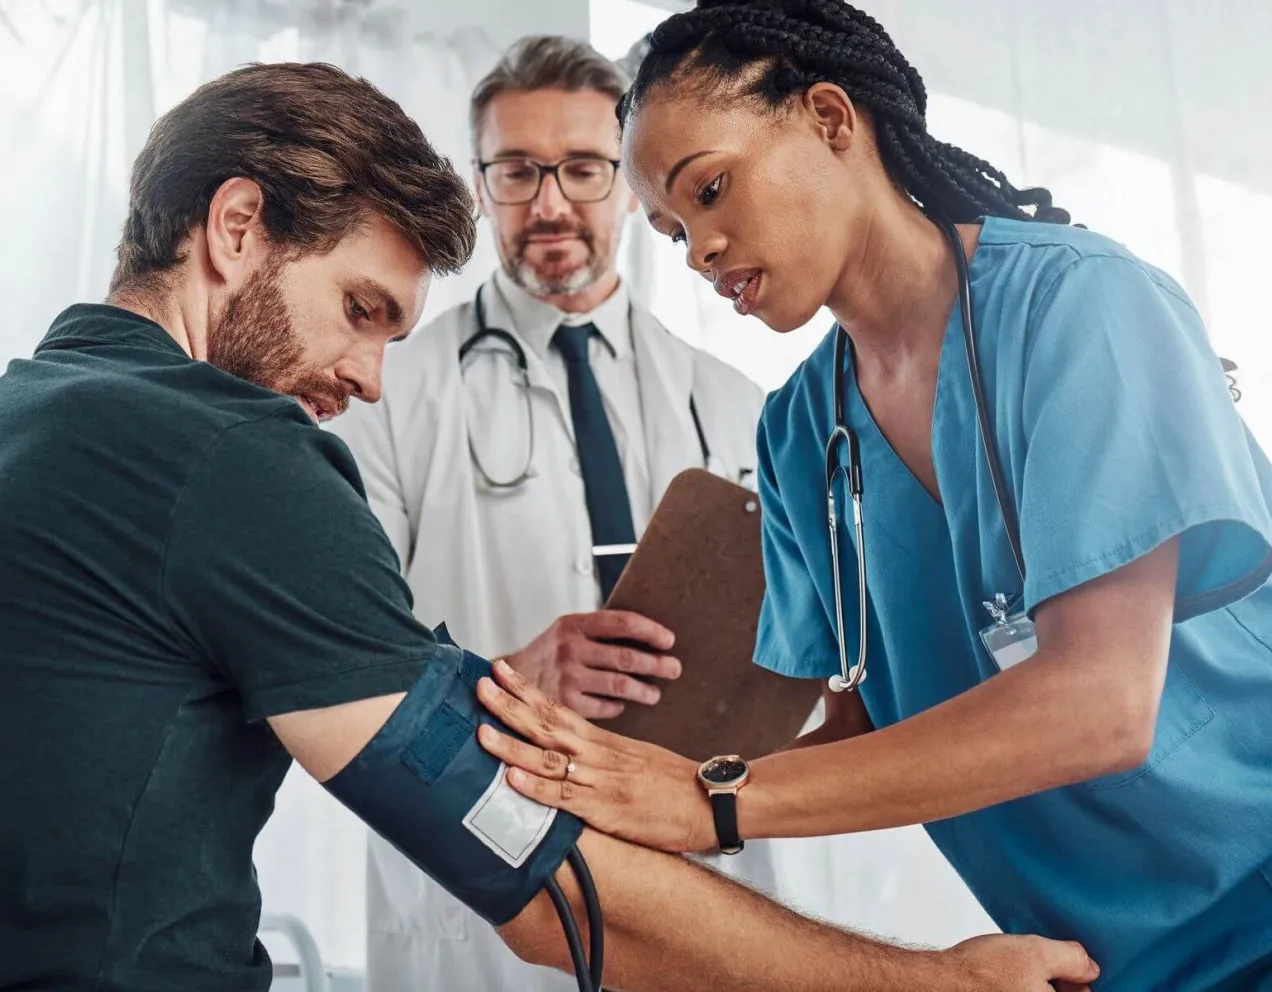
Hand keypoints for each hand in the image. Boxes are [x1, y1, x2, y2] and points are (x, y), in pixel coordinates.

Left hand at [476, 659, 715, 853]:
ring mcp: (599, 780)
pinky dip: (536, 787)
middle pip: (545, 724)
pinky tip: (512, 778)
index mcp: (603, 742)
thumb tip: (572, 756)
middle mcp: (597, 754)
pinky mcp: (605, 809)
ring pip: (547, 758)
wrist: (710, 801)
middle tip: (480, 685)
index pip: (557, 708)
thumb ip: (601, 756)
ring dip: (511, 744)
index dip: (525, 690)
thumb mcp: (634, 760)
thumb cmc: (673, 784)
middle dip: (509, 705)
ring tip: (481, 732)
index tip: (500, 671)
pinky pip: (564, 796)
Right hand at [504, 611, 680, 718]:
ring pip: (620, 685)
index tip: (668, 640)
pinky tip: (622, 705)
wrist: (505, 681)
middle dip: (657, 664)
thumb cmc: (547, 655)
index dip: (651, 631)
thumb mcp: (567, 632)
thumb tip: (648, 636)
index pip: (623, 622)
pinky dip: (618, 706)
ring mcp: (567, 677)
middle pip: (627, 657)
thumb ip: (599, 632)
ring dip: (644, 690)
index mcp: (575, 624)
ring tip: (655, 693)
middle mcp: (571, 648)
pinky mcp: (565, 704)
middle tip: (674, 669)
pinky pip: (604, 707)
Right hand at [941, 934, 1098, 991]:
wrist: (939, 984)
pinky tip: (1002, 982)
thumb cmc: (981, 973)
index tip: (1062, 967)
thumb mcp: (1036, 952)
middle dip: (1053, 984)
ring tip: (1014, 973)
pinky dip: (1015, 989)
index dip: (1076, 980)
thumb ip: (1072, 958)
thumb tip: (1089, 967)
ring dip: (1032, 987)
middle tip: (1033, 968)